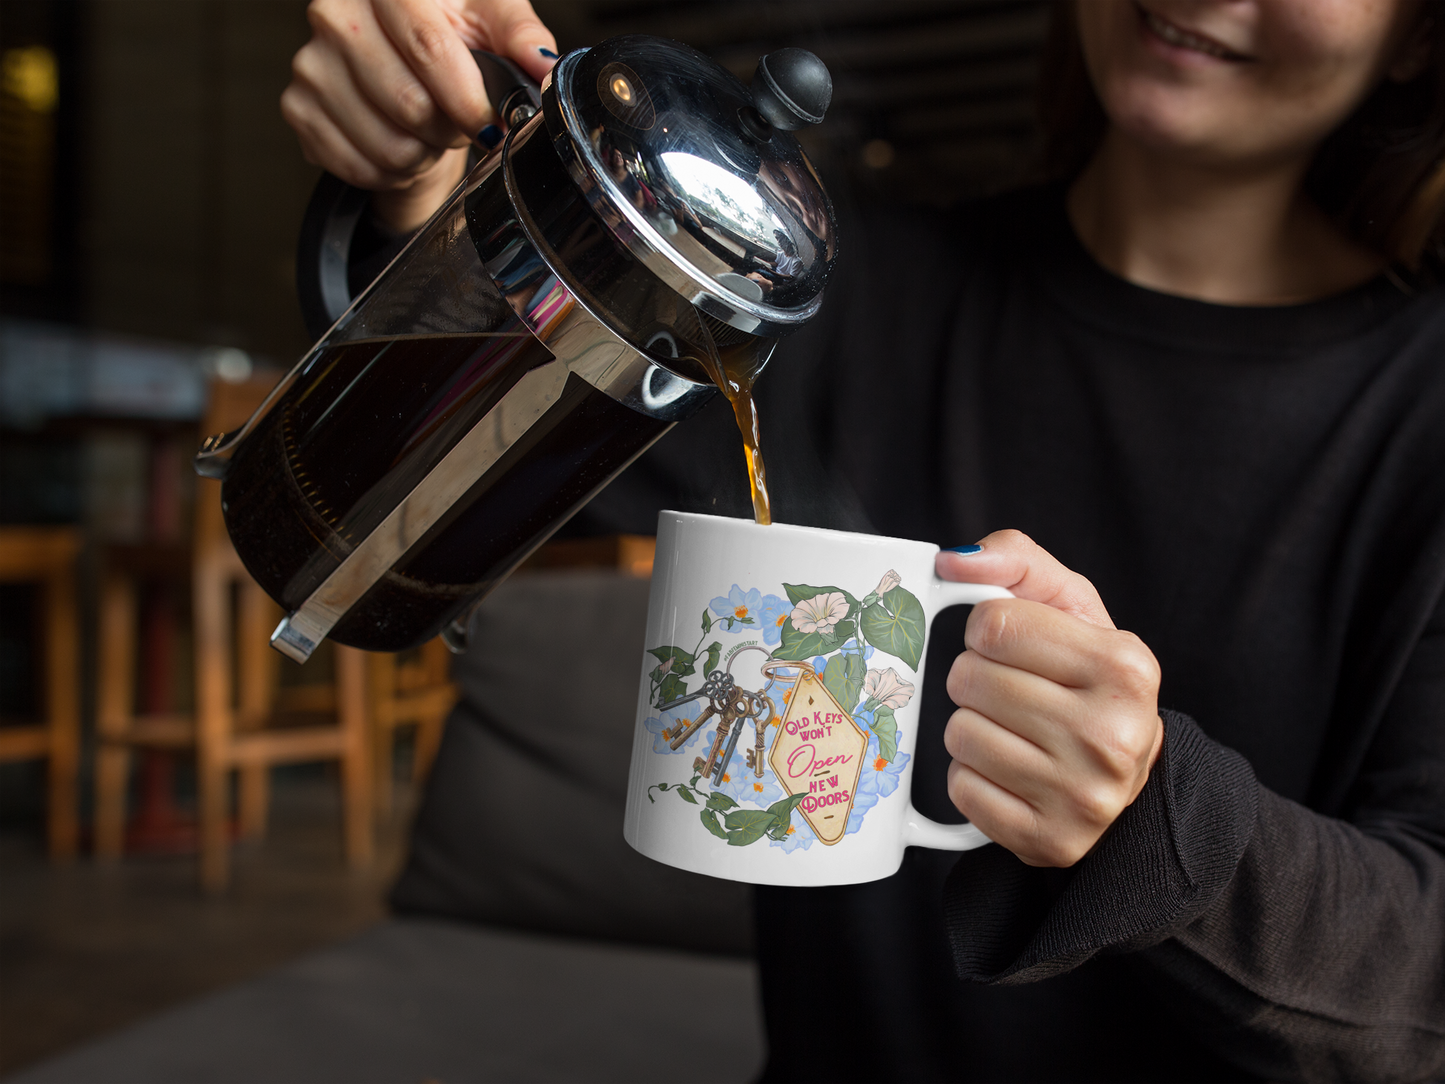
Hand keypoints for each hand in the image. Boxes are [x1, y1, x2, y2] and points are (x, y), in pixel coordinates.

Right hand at [280, 0, 556, 230]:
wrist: (401, 65)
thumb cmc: (449, 36)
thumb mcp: (489, 19)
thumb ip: (519, 36)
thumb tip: (542, 63)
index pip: (427, 46)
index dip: (467, 97)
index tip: (491, 122)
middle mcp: (335, 14)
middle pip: (408, 102)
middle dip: (449, 128)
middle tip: (460, 123)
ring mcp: (311, 63)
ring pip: (386, 144)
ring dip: (423, 154)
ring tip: (431, 133)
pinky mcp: (299, 109)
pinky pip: (359, 166)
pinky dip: (392, 171)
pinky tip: (402, 146)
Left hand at [937, 530, 1163, 867]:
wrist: (1123, 774)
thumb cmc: (1086, 679)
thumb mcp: (1070, 607)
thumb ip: (1015, 561)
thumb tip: (952, 561)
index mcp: (1126, 665)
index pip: (994, 625)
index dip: (986, 630)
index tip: (1010, 645)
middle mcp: (1114, 734)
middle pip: (970, 679)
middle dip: (976, 677)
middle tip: (1011, 691)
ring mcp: (1084, 796)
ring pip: (960, 734)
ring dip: (971, 726)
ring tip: (1014, 730)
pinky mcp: (1050, 841)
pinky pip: (962, 789)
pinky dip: (973, 777)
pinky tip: (1010, 771)